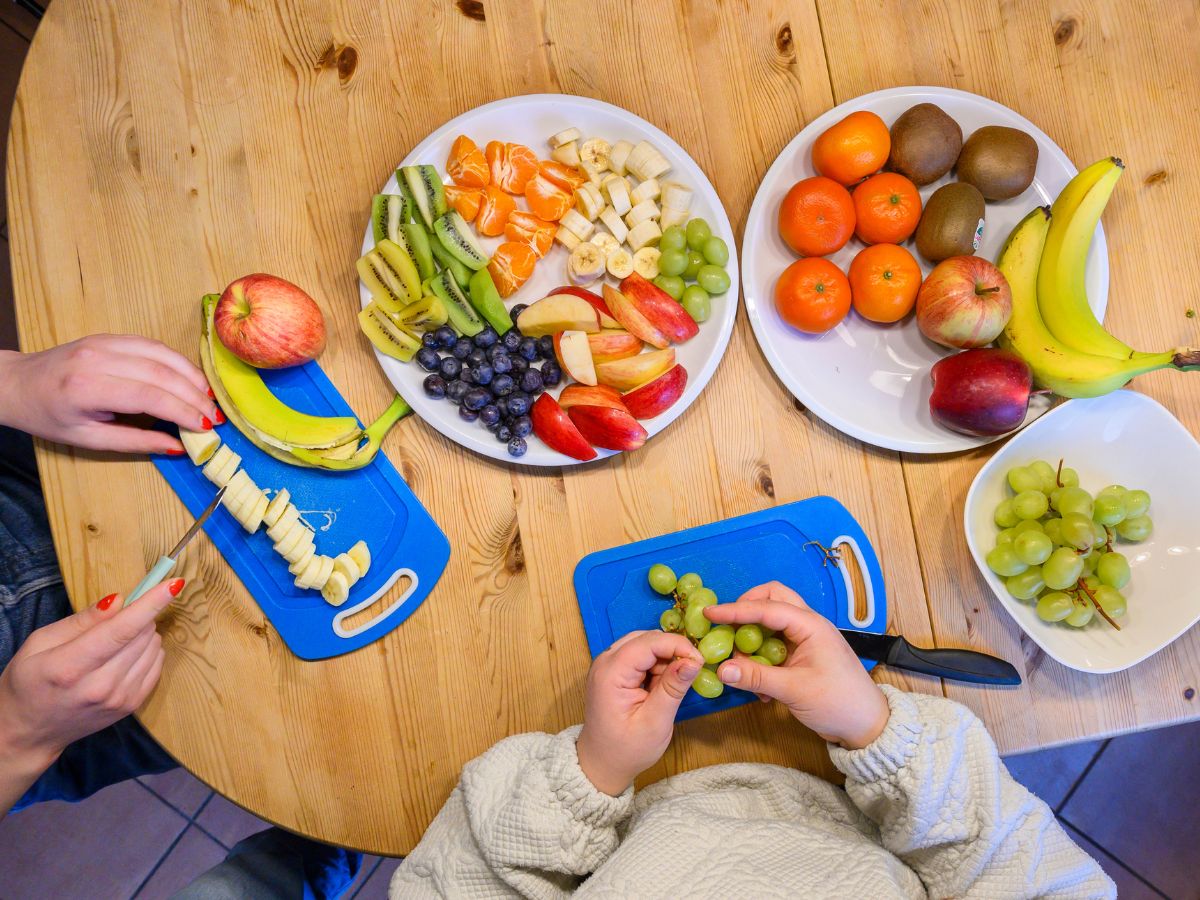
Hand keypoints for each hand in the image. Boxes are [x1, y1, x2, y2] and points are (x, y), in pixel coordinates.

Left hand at [0, 335, 219, 453]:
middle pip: (161, 373)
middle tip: (215, 416)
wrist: (16, 384)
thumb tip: (178, 446)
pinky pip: (152, 344)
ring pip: (161, 354)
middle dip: (194, 396)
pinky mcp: (109, 336)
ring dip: (191, 376)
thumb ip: (135, 442)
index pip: (150, 396)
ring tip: (209, 398)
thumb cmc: (48, 417)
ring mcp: (103, 342)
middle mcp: (97, 358)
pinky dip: (177, 361)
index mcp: (87, 388)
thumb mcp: (88, 439)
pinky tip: (190, 379)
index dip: (183, 411)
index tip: (206, 427)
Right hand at [0, 579, 181, 768]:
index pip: (120, 630)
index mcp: (70, 667)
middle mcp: (100, 686)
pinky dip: (148, 651)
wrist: (31, 731)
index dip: (150, 604)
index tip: (174, 584)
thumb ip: (82, 621)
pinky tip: (126, 654)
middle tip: (117, 618)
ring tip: (115, 641)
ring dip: (143, 634)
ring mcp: (119, 699)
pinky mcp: (132, 706)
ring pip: (154, 647)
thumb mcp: (40, 643)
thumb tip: (119, 600)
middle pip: (142, 636)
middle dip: (138, 616)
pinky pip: (158, 664)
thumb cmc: (30, 681)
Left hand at [576, 630, 702, 795]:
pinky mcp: (612, 669)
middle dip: (671, 653)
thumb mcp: (655, 722)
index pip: (649, 642)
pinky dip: (654, 666)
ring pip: (644, 644)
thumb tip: (693, 661)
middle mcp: (605, 661)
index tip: (700, 662)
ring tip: (668, 689)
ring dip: (663, 660)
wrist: (601, 764)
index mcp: (611, 673)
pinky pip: (638, 654)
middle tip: (687, 677)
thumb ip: (673, 688)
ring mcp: (606, 663)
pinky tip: (658, 687)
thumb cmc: (627, 749)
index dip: (678, 646)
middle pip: (646, 639)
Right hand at [705, 582, 889, 749]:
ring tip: (741, 664)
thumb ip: (757, 678)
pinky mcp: (803, 655)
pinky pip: (774, 645)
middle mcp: (808, 625)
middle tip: (726, 627)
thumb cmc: (839, 703)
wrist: (867, 727)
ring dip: (752, 637)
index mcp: (811, 626)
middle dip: (747, 609)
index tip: (709, 613)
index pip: (767, 608)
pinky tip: (758, 686)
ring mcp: (806, 640)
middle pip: (773, 599)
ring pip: (772, 622)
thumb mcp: (794, 691)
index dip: (736, 610)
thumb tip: (722, 669)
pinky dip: (761, 657)